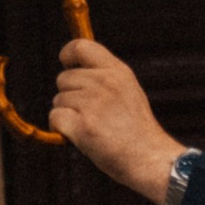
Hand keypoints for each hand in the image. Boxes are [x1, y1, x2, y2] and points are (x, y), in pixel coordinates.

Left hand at [48, 37, 185, 203]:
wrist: (149, 158)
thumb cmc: (137, 130)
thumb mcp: (128, 90)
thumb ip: (105, 77)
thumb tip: (75, 69)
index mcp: (117, 71)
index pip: (81, 46)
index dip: (68, 55)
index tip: (68, 66)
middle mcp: (104, 82)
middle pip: (63, 78)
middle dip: (69, 96)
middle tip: (89, 113)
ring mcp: (93, 103)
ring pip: (58, 100)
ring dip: (67, 114)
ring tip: (90, 126)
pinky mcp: (83, 126)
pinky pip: (55, 117)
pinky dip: (61, 129)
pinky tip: (78, 136)